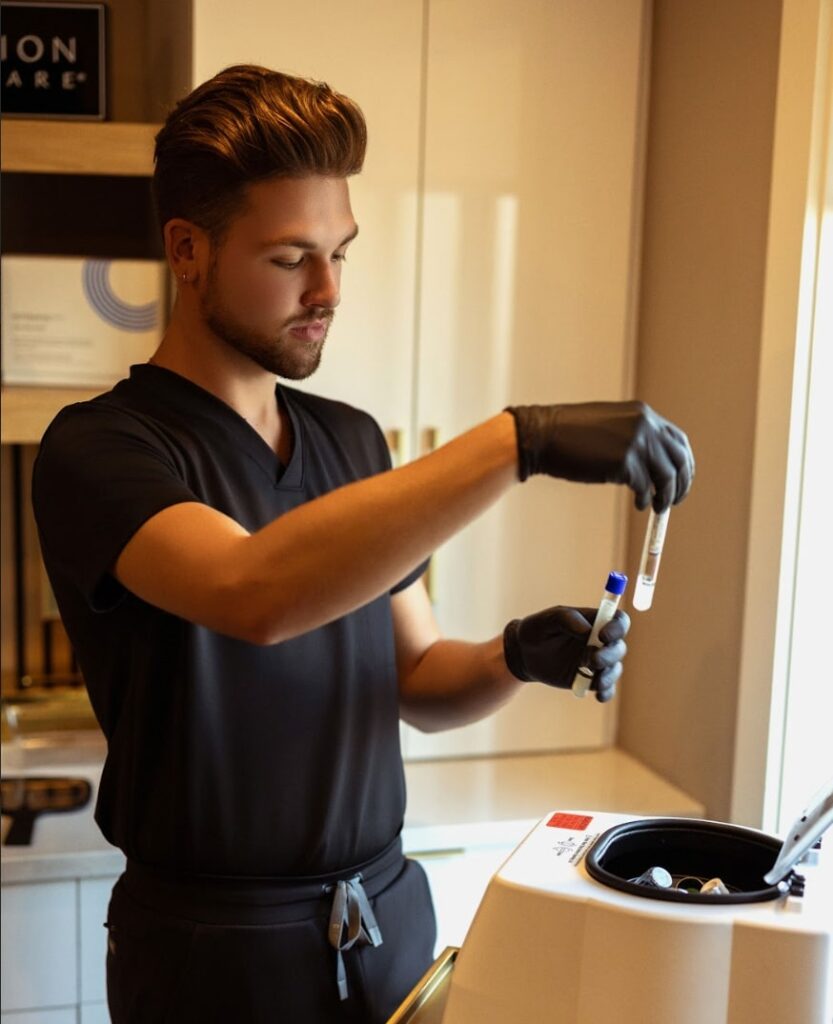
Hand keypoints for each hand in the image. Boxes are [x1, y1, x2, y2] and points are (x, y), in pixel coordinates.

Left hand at [503, 605, 629, 702]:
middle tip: (591, 660)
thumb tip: (588, 630)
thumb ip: (566, 619)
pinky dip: (606, 692)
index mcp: (594, 621)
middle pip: (619, 647)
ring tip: (591, 678)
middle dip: (610, 655)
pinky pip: (606, 688)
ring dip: (608, 675)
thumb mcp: (546, 620)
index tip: (602, 635)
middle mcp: (600, 641)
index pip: (618, 621)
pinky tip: (598, 695)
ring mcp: (597, 661)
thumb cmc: (536, 630)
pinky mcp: (591, 679)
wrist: (524, 655)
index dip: (617, 627)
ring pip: (614, 668)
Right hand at [505, 401, 693, 510]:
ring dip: (666, 496)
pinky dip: (646, 499)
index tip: (681, 479)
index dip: (684, 463)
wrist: (542, 435)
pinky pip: (645, 488)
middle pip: (679, 460)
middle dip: (682, 483)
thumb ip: (633, 436)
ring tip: (658, 506)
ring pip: (666, 476)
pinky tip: (639, 504)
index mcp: (642, 414)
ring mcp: (636, 443)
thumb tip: (652, 464)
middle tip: (676, 500)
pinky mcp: (624, 463)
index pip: (678, 440)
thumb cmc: (569, 434)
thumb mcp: (608, 424)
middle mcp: (644, 426)